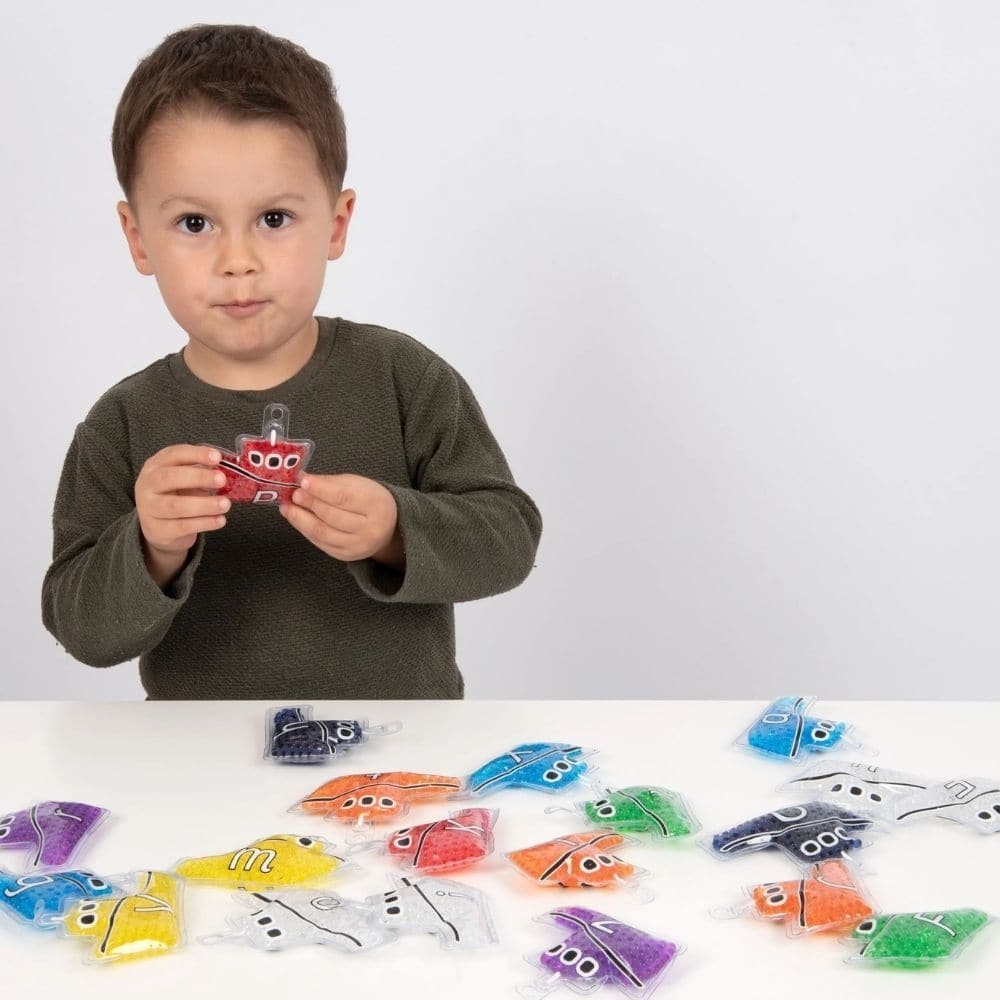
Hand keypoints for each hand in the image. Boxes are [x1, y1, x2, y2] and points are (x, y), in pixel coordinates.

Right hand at [135, 445, 229, 585]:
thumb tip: (227, 471)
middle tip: (222, 480)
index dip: (196, 454)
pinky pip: (182, 526)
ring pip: (176, 506)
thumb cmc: (175, 496)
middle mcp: (147, 485)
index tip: (217, 457)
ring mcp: (148, 508)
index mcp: (155, 466)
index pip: (173, 454)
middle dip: (199, 477)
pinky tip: (219, 520)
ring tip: (225, 504)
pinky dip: (204, 523)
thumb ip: (201, 472)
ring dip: (205, 505)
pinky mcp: (157, 530)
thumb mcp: (184, 480)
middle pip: (170, 477)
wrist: (158, 528)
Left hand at [279, 473, 404, 569]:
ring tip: (287, 508)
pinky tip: (297, 519)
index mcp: (376, 505)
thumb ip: (331, 482)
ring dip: (300, 520)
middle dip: (308, 504)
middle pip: (332, 516)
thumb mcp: (358, 484)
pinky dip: (305, 530)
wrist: (388, 527)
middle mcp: (370, 529)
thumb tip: (302, 479)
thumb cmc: (369, 500)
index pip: (343, 497)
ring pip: (323, 533)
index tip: (302, 481)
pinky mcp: (346, 555)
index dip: (320, 489)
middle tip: (292, 494)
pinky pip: (321, 543)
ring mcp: (358, 546)